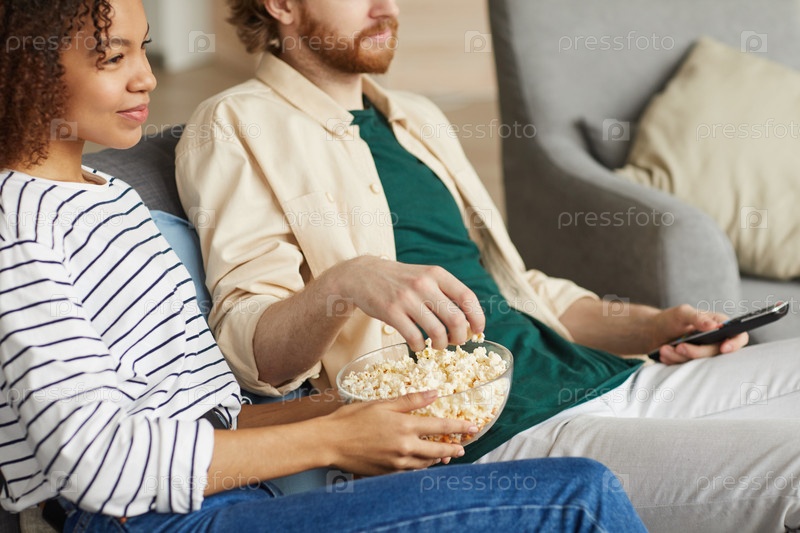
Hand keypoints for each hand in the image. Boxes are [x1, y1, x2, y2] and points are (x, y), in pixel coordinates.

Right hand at [316, 391, 477, 475]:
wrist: (330, 442)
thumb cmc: (353, 418)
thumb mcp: (383, 404)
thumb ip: (410, 400)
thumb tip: (434, 394)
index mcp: (405, 427)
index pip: (440, 428)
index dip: (459, 427)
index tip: (472, 427)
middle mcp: (405, 448)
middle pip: (438, 451)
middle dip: (453, 448)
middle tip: (463, 447)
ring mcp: (396, 463)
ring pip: (425, 464)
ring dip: (438, 459)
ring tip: (445, 456)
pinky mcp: (387, 473)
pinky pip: (410, 471)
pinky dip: (420, 467)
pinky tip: (421, 463)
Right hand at [329, 256, 484, 350]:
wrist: (363, 274)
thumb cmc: (400, 280)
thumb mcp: (424, 276)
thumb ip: (445, 293)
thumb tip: (468, 321)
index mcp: (437, 274)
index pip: (467, 297)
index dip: (477, 317)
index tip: (478, 330)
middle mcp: (424, 284)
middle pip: (456, 318)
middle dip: (460, 336)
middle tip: (456, 341)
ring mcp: (406, 298)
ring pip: (436, 331)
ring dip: (441, 345)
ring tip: (437, 345)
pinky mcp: (391, 312)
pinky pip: (414, 337)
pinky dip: (420, 346)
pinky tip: (418, 345)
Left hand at [650, 304, 748, 364]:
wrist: (653, 331)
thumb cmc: (670, 319)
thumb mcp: (682, 313)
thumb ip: (697, 317)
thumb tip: (714, 326)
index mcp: (719, 326)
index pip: (739, 336)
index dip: (735, 344)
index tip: (723, 348)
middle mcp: (715, 341)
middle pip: (717, 353)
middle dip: (696, 352)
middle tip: (679, 346)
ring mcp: (704, 354)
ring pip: (701, 363)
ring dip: (679, 357)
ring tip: (664, 348)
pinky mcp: (693, 363)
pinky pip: (688, 369)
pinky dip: (674, 361)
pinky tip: (664, 353)